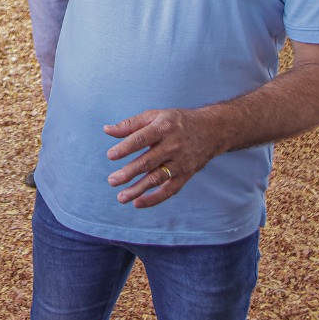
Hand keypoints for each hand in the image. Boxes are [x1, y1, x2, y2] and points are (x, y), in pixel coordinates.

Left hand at [103, 108, 219, 207]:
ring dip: (138, 189)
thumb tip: (107, 130)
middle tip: (112, 181)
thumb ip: (130, 124)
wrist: (211, 129)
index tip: (110, 156)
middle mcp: (173, 145)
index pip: (141, 139)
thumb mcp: (155, 116)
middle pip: (148, 161)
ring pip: (157, 178)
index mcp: (163, 127)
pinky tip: (138, 203)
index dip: (125, 148)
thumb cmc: (176, 121)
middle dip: (129, 173)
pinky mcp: (186, 174)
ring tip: (121, 197)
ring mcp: (181, 162)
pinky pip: (170, 190)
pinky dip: (155, 199)